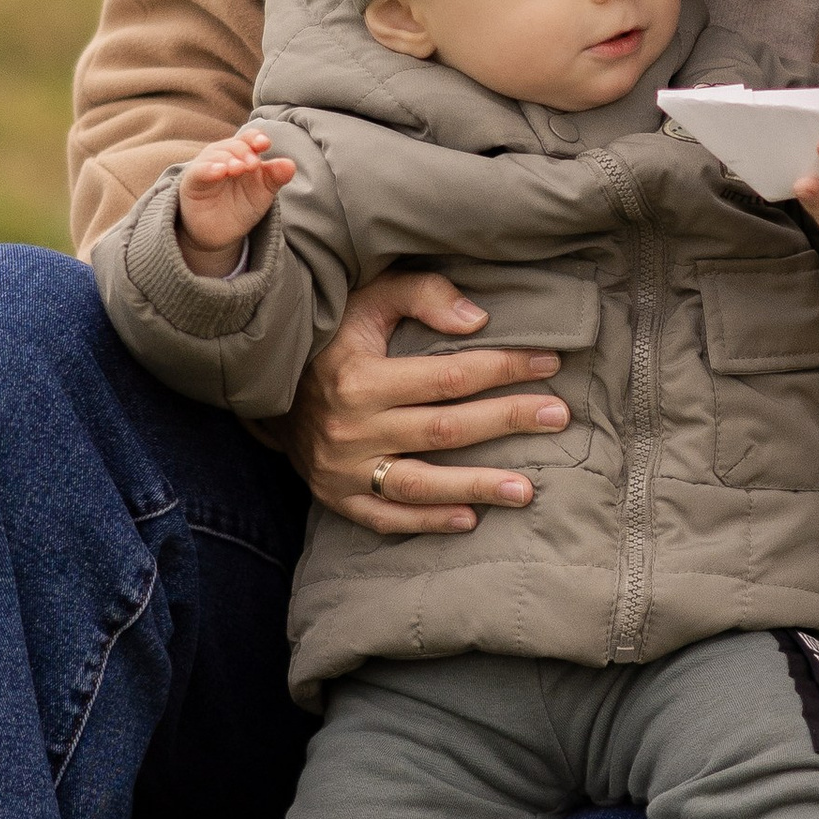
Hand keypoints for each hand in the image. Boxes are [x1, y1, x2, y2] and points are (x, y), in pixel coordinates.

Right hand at [175, 125, 295, 277]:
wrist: (220, 234)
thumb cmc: (241, 206)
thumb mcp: (262, 193)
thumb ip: (275, 177)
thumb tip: (290, 164)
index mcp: (242, 154)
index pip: (249, 138)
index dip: (257, 138)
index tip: (265, 144)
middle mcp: (223, 156)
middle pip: (234, 144)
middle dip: (245, 152)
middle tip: (253, 164)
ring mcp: (206, 167)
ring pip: (215, 154)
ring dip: (229, 159)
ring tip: (239, 168)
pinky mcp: (191, 182)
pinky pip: (198, 171)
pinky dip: (209, 169)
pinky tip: (220, 171)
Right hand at [289, 268, 573, 538]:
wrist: (260, 381)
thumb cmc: (329, 334)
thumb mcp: (366, 298)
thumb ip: (422, 296)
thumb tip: (479, 321)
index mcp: (360, 377)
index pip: (448, 377)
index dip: (502, 369)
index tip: (547, 364)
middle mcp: (350, 427)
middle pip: (445, 430)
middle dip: (506, 421)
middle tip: (558, 417)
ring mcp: (341, 468)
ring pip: (419, 484)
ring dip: (476, 487)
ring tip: (526, 489)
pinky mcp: (335, 496)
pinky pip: (386, 517)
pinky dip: (428, 522)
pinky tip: (470, 519)